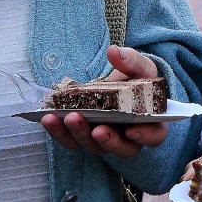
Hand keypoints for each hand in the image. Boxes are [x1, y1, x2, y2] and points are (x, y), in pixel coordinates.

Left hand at [40, 44, 168, 158]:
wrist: (115, 86)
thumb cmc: (135, 79)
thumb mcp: (139, 67)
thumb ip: (131, 61)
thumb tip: (114, 52)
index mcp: (151, 123)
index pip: (153, 136)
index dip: (144, 135)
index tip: (131, 129)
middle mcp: (129, 138)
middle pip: (122, 148)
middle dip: (108, 140)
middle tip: (97, 129)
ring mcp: (104, 141)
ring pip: (94, 147)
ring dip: (80, 134)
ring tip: (68, 117)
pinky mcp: (83, 137)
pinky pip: (71, 140)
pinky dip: (58, 132)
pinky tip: (48, 118)